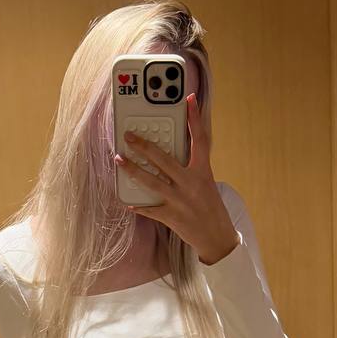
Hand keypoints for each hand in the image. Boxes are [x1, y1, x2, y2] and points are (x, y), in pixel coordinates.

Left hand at [114, 93, 239, 264]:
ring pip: (151, 181)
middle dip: (143, 146)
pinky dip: (139, 205)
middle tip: (129, 136)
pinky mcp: (172, 216)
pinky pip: (150, 209)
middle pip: (163, 159)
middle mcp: (190, 183)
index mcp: (203, 172)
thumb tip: (170, 155)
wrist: (218, 238)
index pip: (200, 139)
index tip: (189, 99)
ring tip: (118, 159)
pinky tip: (128, 201)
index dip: (194, 118)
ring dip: (132, 170)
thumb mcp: (206, 183)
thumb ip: (191, 168)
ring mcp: (180, 200)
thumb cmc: (211, 208)